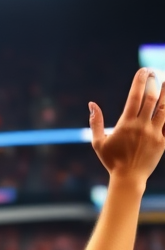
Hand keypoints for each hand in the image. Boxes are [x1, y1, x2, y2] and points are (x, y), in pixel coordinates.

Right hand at [90, 68, 164, 183]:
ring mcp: (154, 134)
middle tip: (154, 72)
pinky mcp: (162, 141)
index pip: (135, 96)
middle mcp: (141, 126)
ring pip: (164, 108)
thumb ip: (95, 122)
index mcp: (126, 124)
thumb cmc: (112, 161)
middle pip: (152, 98)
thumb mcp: (98, 143)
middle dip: (154, 81)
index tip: (143, 70)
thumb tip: (91, 104)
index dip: (140, 80)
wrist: (128, 179)